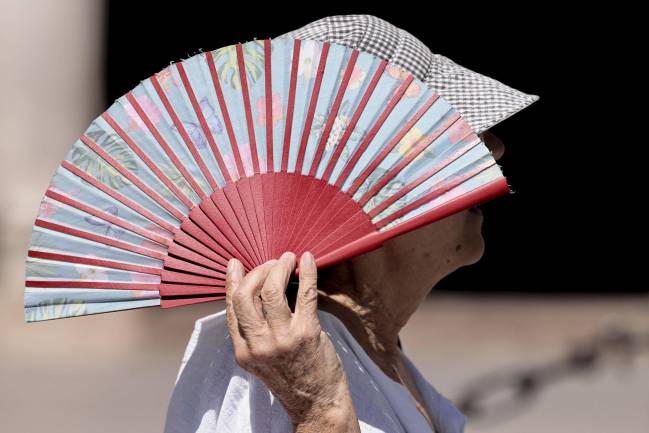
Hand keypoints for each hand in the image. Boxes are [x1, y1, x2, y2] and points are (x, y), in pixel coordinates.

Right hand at [225, 251, 359, 432]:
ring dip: (280, 267)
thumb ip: (253, 331)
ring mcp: (282, 339)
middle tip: (272, 262)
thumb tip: (251, 292)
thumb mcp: (261, 358)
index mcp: (243, 350)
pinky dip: (307, 272)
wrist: (317, 401)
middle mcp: (259, 344)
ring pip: (271, 290)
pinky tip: (308, 260)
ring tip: (288, 259)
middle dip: (258, 270)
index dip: (232, 281)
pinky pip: (304, 294)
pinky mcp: (307, 333)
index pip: (231, 306)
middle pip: (246, 294)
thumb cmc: (291, 374)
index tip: (236, 264)